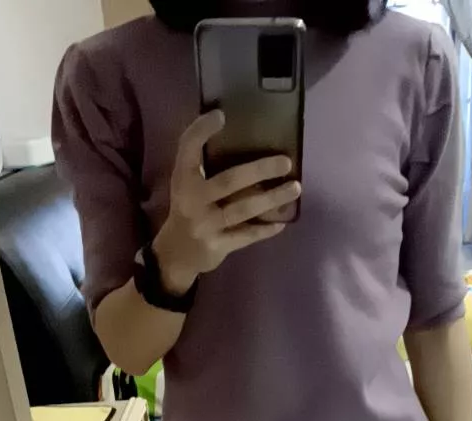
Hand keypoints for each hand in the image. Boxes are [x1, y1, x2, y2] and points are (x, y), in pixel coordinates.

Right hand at [153, 111, 298, 293]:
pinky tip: (282, 221)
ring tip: (295, 188)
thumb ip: (205, 165)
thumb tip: (243, 137)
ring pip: (242, 209)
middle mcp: (192, 200)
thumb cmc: (189, 210)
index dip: (201, 130)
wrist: (176, 254)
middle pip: (229, 181)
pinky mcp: (217, 246)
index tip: (221, 115)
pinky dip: (265, 229)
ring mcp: (205, 225)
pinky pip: (246, 235)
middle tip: (286, 162)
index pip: (188, 149)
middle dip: (259, 170)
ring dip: (271, 199)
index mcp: (183, 179)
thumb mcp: (187, 185)